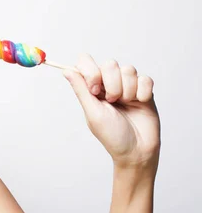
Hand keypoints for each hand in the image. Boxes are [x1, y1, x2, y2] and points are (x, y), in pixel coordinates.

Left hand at [62, 54, 159, 174]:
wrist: (137, 150)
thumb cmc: (112, 136)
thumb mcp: (93, 113)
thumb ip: (81, 90)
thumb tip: (66, 71)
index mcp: (92, 88)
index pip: (86, 62)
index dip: (91, 71)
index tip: (94, 89)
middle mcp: (109, 84)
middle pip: (110, 64)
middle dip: (112, 84)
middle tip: (112, 101)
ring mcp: (127, 86)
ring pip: (129, 69)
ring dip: (128, 90)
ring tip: (126, 105)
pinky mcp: (144, 90)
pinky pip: (145, 78)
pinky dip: (142, 92)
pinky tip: (140, 103)